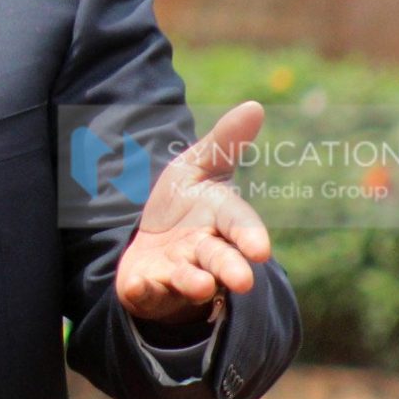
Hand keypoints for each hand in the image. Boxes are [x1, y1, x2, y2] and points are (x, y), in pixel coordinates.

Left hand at [115, 101, 273, 325]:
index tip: (261, 249)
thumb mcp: (197, 167)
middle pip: (219, 258)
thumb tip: (255, 106)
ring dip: (194, 283)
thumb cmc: (182, 203)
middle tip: (243, 281)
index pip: (239, 225)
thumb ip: (223, 143)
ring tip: (202, 286)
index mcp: (220, 219)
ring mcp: (177, 272)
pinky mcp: (149, 288)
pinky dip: (144, 291)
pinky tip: (138, 286)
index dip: (250, 236)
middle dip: (230, 267)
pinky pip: (147, 293)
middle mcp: (203, 250)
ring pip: (189, 280)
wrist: (146, 236)